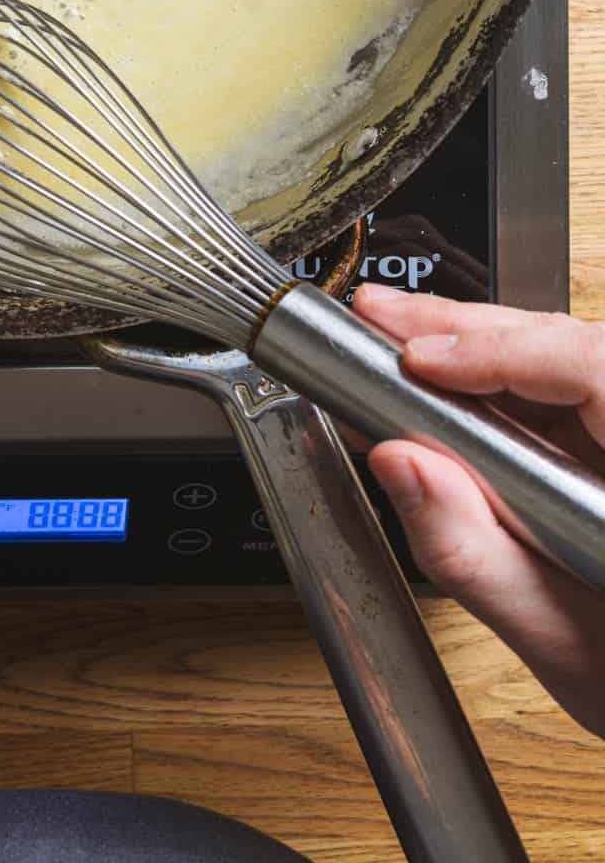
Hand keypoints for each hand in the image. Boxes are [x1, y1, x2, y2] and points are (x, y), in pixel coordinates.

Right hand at [353, 283, 604, 737]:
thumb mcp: (561, 644)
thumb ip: (471, 552)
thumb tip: (396, 460)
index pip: (591, 368)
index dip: (499, 349)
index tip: (418, 358)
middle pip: (571, 348)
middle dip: (470, 331)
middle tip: (380, 319)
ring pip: (563, 362)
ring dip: (476, 348)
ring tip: (397, 336)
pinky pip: (561, 400)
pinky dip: (497, 387)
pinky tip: (442, 381)